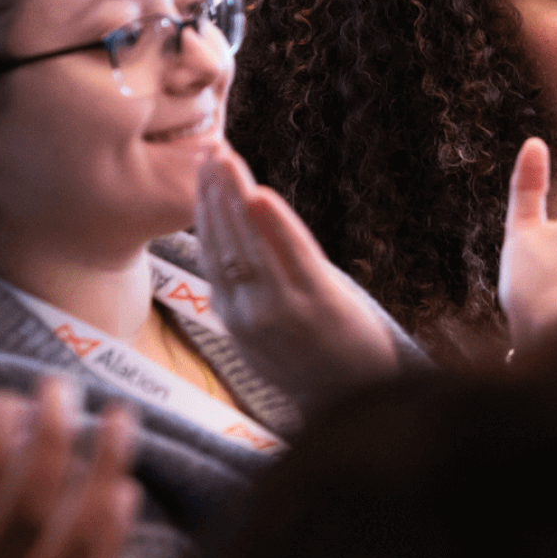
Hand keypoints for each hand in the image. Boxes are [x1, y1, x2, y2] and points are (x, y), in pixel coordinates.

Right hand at [197, 143, 400, 403]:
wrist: (353, 406)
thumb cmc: (314, 362)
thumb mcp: (266, 332)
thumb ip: (249, 290)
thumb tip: (238, 241)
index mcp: (232, 314)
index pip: (211, 249)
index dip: (205, 207)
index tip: (203, 169)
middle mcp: (247, 312)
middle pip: (224, 241)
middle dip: (214, 193)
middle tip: (209, 151)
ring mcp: (280, 309)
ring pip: (249, 244)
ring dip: (235, 197)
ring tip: (226, 160)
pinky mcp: (316, 306)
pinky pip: (292, 257)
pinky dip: (275, 226)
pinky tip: (262, 195)